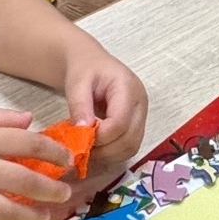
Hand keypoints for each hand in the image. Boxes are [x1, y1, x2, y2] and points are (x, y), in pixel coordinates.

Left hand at [64, 50, 147, 182]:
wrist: (92, 64)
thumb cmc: (85, 69)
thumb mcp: (77, 82)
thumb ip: (80, 105)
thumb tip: (83, 131)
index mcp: (128, 88)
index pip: (120, 122)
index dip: (100, 136)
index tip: (79, 138)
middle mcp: (141, 104)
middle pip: (130, 139)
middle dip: (104, 150)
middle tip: (82, 150)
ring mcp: (141, 116)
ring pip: (131, 147)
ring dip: (108, 155)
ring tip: (87, 150)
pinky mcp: (137, 126)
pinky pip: (129, 147)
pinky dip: (112, 154)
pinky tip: (96, 148)